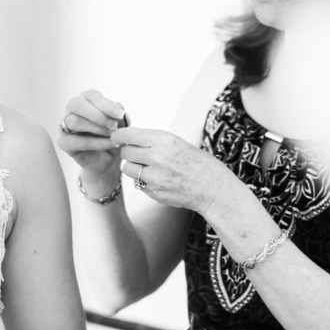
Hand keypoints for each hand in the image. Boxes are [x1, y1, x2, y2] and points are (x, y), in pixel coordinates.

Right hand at [56, 88, 127, 190]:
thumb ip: (120, 116)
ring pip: (74, 121)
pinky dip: (95, 143)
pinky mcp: (63, 141)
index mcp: (86, 101)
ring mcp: (65, 125)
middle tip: (114, 126)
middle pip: (77, 104)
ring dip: (96, 129)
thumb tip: (118, 106)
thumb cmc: (113, 138)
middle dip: (97, 115)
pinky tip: (109, 144)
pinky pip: (75, 140)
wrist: (108, 161)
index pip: (91, 95)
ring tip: (113, 136)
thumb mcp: (121, 126)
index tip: (120, 114)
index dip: (105, 104)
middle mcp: (73, 110)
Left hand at [112, 126, 234, 213]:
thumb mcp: (177, 143)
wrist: (213, 188)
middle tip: (138, 153)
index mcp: (164, 141)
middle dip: (129, 152)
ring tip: (150, 167)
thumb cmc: (198, 163)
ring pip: (128, 170)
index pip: (130, 135)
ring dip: (134, 168)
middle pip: (126, 153)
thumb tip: (129, 139)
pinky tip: (160, 180)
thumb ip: (153, 141)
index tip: (116, 136)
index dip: (120, 135)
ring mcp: (154, 178)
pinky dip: (144, 181)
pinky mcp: (154, 193)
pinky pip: (138, 184)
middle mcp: (157, 158)